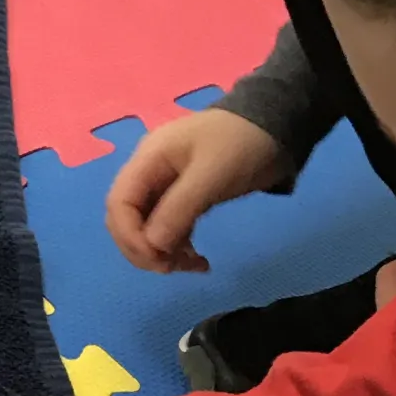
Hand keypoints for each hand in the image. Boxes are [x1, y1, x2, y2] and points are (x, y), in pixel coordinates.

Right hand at [104, 107, 287, 273]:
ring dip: (162, 253)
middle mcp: (149, 173)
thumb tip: (153, 246)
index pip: (118, 202)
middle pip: (126, 219)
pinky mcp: (183, 199)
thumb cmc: (241, 144)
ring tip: (194, 265)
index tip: (158, 259)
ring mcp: (165, 187)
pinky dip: (178, 248)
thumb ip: (179, 208)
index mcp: (148, 159)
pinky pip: (168, 230)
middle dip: (143, 248)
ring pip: (146, 229)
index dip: (129, 235)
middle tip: (172, 268)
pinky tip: (199, 261)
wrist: (276, 126)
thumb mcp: (212, 174)